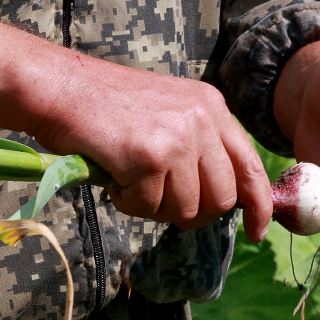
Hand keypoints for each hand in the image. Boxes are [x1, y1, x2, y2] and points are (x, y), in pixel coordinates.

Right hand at [0, 13, 272, 240]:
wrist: (59, 87)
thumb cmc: (104, 105)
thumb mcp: (166, 110)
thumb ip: (198, 144)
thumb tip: (223, 197)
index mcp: (211, 105)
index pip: (250, 165)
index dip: (260, 205)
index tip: (258, 232)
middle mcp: (201, 118)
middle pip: (221, 198)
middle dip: (192, 213)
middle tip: (161, 203)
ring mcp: (177, 137)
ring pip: (186, 209)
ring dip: (155, 207)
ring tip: (130, 181)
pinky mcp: (149, 156)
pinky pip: (149, 208)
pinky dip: (128, 203)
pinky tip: (114, 179)